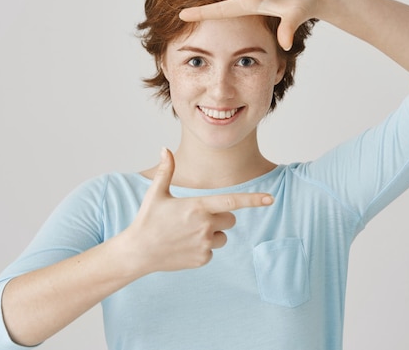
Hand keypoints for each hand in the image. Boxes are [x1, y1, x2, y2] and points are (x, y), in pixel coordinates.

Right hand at [125, 148, 273, 273]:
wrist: (138, 252)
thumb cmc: (147, 220)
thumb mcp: (156, 193)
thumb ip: (166, 170)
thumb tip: (165, 149)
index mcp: (198, 206)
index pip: (232, 201)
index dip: (253, 200)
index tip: (270, 199)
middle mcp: (205, 225)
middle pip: (230, 219)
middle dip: (220, 218)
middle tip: (196, 218)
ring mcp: (204, 244)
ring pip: (222, 237)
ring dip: (212, 234)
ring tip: (187, 234)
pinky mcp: (202, 259)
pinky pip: (212, 251)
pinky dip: (202, 249)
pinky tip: (183, 246)